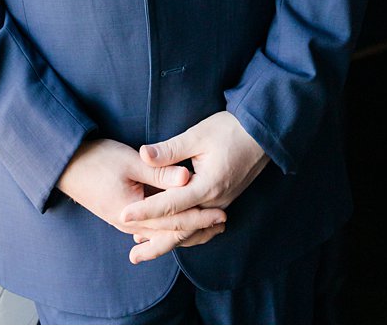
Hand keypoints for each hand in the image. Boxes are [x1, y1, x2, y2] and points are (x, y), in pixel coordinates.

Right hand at [56, 138, 227, 262]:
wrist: (64, 165)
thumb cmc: (94, 159)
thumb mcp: (129, 161)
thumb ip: (160, 171)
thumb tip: (188, 177)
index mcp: (133, 213)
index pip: (174, 220)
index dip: (199, 216)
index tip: (221, 212)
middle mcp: (130, 225)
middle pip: (171, 232)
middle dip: (198, 228)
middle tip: (222, 223)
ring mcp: (125, 223)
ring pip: (162, 233)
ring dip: (186, 229)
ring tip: (209, 226)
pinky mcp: (123, 216)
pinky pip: (152, 228)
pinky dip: (170, 227)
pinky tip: (181, 224)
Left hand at [119, 111, 271, 262]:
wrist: (262, 135)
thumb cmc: (229, 130)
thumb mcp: (197, 135)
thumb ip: (170, 149)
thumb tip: (143, 154)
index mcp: (207, 186)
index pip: (170, 204)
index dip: (145, 211)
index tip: (124, 216)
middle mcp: (215, 202)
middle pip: (182, 229)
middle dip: (156, 242)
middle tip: (133, 255)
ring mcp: (221, 204)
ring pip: (192, 231)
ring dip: (170, 241)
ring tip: (146, 248)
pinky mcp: (223, 201)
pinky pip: (202, 226)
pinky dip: (185, 233)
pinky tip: (172, 235)